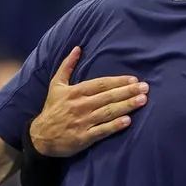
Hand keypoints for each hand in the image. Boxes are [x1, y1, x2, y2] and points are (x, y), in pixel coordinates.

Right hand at [29, 46, 147, 157]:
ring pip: (108, 112)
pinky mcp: (84, 137)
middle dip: (128, 91)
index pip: (100, 84)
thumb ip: (67, 66)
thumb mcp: (56, 85)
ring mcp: (83, 122)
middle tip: (145, 88)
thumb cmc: (52, 109)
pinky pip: (102, 130)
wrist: (40, 136)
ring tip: (142, 101)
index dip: (118, 81)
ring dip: (126, 106)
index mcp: (75, 92)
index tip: (134, 79)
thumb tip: (77, 48)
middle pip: (108, 97)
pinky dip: (115, 126)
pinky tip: (128, 121)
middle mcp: (80, 105)